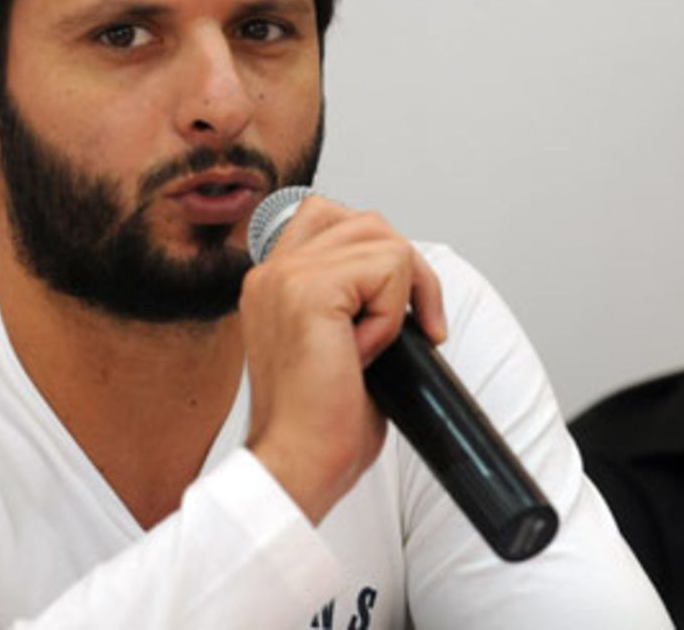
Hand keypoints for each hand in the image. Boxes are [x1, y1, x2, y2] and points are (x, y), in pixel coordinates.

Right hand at [238, 194, 446, 522]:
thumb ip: (355, 297)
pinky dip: (392, 315)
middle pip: (369, 223)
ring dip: (398, 297)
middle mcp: (273, 271)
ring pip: (385, 241)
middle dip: (408, 273)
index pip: (336, 218)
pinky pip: (388, 268)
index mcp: (275, 281)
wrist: (298, 466)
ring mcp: (285, 276)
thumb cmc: (320, 424)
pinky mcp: (308, 291)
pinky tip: (364, 353)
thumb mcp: (341, 342)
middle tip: (410, 331)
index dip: (382, 259)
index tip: (396, 316)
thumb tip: (404, 277)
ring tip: (372, 348)